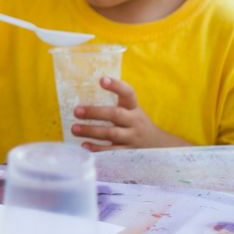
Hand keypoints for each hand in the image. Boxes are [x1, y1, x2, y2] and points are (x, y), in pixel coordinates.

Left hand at [71, 77, 187, 150]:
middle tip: (76, 111)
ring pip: (112, 134)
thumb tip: (84, 92)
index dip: (116, 86)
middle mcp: (135, 121)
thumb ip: (116, 103)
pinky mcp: (129, 153)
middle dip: (95, 112)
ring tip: (74, 128)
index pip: (128, 93)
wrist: (158, 146)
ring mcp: (133, 137)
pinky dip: (97, 149)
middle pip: (116, 114)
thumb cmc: (136, 123)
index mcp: (134, 108)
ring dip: (91, 131)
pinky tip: (84, 145)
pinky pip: (112, 151)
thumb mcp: (132, 111)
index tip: (102, 80)